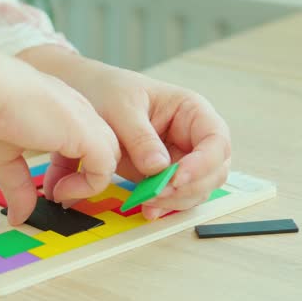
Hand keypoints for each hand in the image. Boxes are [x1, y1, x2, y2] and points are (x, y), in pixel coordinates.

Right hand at [0, 55, 119, 224]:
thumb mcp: (3, 157)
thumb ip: (18, 186)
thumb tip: (18, 215)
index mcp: (61, 113)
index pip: (86, 142)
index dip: (75, 170)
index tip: (51, 190)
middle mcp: (78, 113)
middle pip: (104, 149)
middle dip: (87, 178)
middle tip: (58, 195)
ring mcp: (85, 120)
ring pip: (111, 157)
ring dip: (89, 183)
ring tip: (58, 194)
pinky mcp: (86, 132)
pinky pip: (106, 167)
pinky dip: (90, 186)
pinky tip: (59, 191)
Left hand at [21, 49, 230, 220]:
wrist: (85, 96)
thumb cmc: (108, 91)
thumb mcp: (122, 108)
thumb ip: (140, 137)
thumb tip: (159, 167)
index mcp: (191, 111)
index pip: (216, 140)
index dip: (203, 163)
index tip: (177, 177)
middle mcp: (192, 137)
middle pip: (212, 171)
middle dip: (188, 188)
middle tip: (156, 195)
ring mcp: (179, 159)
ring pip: (195, 189)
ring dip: (175, 201)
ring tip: (146, 203)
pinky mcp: (162, 176)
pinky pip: (173, 196)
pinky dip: (163, 206)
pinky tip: (146, 209)